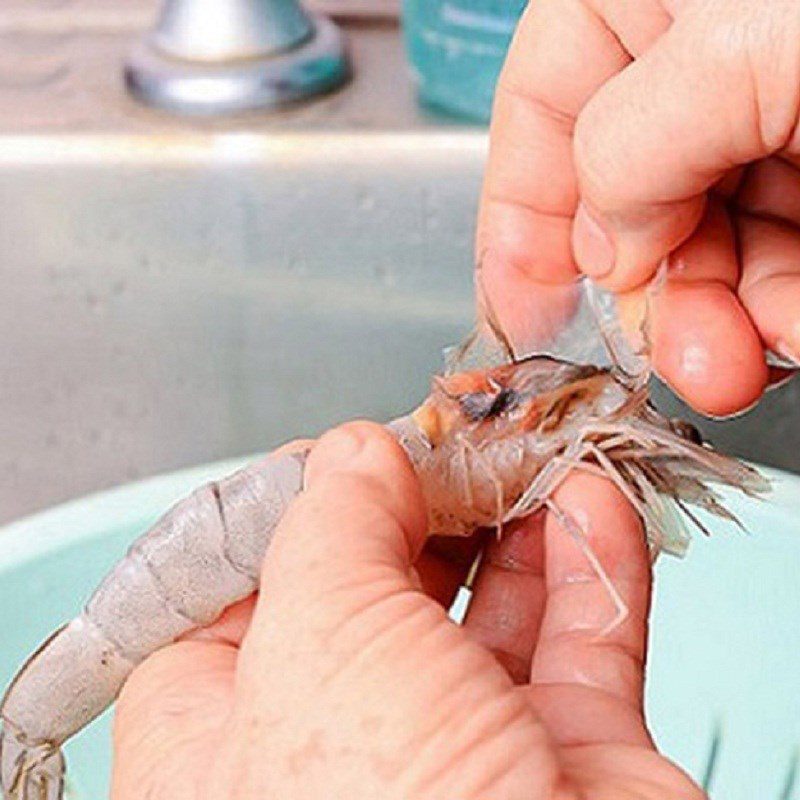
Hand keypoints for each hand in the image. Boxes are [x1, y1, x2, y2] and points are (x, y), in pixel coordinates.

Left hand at [112, 423, 700, 799]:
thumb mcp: (319, 641)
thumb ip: (330, 527)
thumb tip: (351, 456)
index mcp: (226, 738)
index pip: (240, 592)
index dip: (294, 510)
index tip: (346, 452)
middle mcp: (337, 749)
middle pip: (376, 590)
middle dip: (423, 503)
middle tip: (456, 439)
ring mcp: (460, 759)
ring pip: (486, 611)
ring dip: (517, 522)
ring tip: (531, 453)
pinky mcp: (568, 768)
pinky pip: (579, 645)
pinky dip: (591, 567)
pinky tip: (592, 503)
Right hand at [478, 0, 799, 416]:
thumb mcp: (730, 47)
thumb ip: (628, 151)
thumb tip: (602, 251)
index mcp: (638, 1)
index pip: (538, 115)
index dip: (517, 224)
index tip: (518, 319)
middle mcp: (691, 68)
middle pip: (624, 206)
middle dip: (645, 301)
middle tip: (669, 360)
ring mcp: (761, 123)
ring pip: (705, 249)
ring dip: (715, 326)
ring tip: (736, 367)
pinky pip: (777, 261)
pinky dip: (777, 314)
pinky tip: (789, 331)